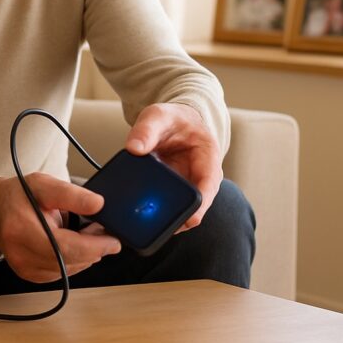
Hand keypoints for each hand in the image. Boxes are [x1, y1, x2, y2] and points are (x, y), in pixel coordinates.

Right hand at [0, 173, 121, 282]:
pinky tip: (75, 244)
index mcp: (22, 230)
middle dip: (94, 249)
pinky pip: (63, 273)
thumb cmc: (18, 196)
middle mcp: (21, 254)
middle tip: (105, 232)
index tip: (113, 240)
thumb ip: (71, 194)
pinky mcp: (30, 276)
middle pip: (70, 262)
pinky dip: (75, 260)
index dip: (95, 246)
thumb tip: (98, 204)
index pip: (66, 248)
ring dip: (86, 255)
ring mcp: (25, 268)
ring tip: (90, 234)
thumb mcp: (43, 184)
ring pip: (70, 270)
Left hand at [126, 103, 222, 231]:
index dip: (201, 205)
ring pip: (182, 213)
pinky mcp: (175, 194)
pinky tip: (139, 219)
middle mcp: (202, 178)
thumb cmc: (173, 119)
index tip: (189, 219)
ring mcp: (189, 188)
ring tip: (143, 226)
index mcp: (208, 157)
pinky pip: (169, 210)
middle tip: (154, 226)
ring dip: (166, 221)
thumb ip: (146, 130)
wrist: (176, 123)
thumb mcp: (158, 116)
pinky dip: (156, 215)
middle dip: (178, 219)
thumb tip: (133, 148)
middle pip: (196, 207)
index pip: (209, 185)